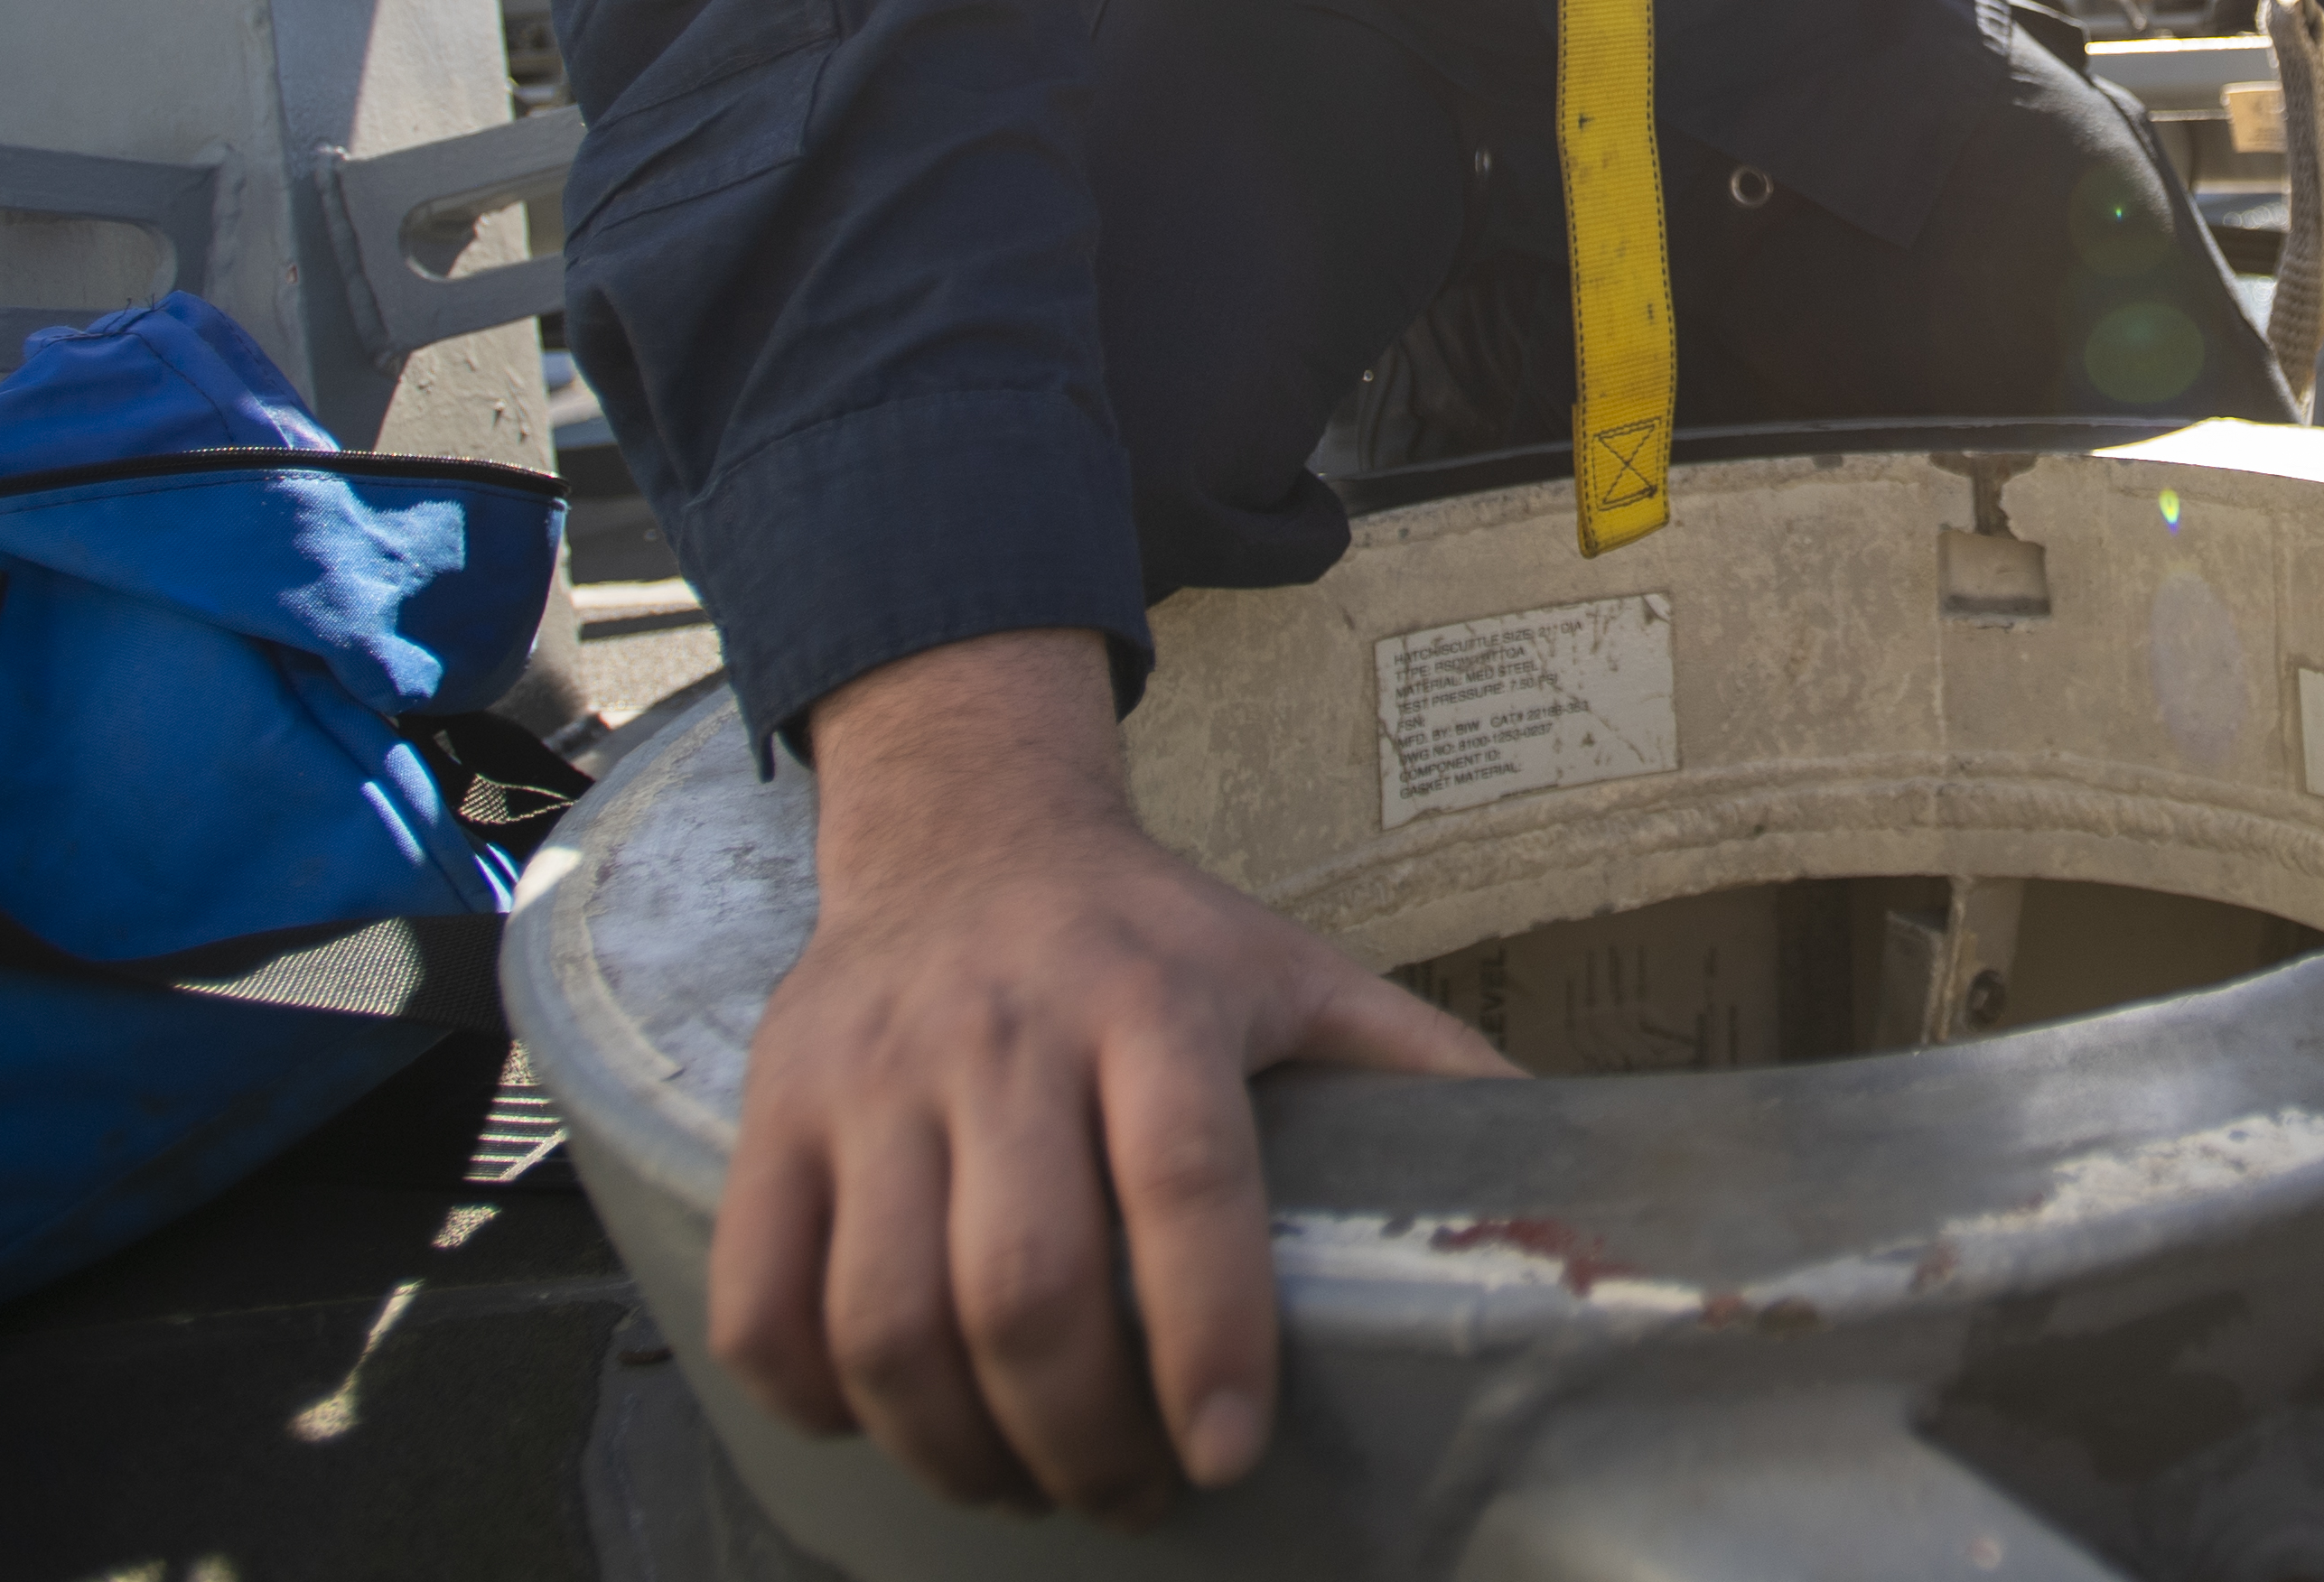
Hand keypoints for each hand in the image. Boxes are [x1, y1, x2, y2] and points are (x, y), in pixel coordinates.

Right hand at [706, 629, 1515, 1524]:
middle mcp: (1006, 1032)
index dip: (1208, 1335)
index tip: (1227, 1450)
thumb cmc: (1154, 938)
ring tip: (1026, 1479)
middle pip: (1024, 1284)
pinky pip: (762, 1301)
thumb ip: (1425, 1074)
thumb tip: (1561, 1197)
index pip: (1184, 1183)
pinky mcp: (773, 1113)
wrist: (966, 830)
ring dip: (956, 1445)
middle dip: (1082, 1435)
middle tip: (1135, 1492)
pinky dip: (817, 1400)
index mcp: (1157, 1000)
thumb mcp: (1303, 972)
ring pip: (886, 1318)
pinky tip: (894, 1421)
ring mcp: (873, 1077)